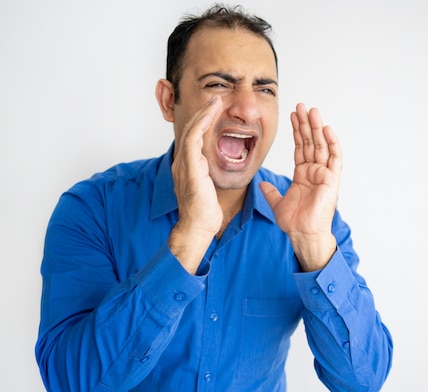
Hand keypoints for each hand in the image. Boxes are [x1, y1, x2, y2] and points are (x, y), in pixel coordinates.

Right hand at [168, 96, 223, 272]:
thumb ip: (209, 176)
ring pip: (191, 131)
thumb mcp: (209, 188)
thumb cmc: (205, 213)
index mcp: (188, 167)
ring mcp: (184, 165)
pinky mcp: (189, 168)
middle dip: (202, 113)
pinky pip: (193, 140)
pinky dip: (201, 125)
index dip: (203, 123)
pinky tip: (210, 114)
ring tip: (214, 101)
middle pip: (190, 131)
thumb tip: (217, 169)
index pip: (194, 139)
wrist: (197, 228)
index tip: (215, 111)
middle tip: (214, 99)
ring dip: (203, 114)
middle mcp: (182, 163)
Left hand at [260, 103, 342, 270]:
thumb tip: (263, 184)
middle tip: (301, 106)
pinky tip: (326, 129)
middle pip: (310, 142)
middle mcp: (314, 171)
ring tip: (312, 111)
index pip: (300, 147)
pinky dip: (332, 143)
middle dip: (306, 124)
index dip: (296, 131)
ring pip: (321, 145)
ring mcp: (324, 174)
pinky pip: (334, 158)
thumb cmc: (294, 222)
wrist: (303, 234)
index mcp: (303, 175)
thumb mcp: (277, 203)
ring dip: (317, 128)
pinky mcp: (332, 179)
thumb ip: (271, 192)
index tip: (292, 115)